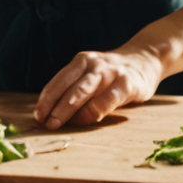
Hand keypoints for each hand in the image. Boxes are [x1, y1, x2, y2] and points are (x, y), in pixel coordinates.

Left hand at [34, 48, 164, 129]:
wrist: (146, 59)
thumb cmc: (112, 75)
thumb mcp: (90, 76)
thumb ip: (75, 91)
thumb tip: (51, 116)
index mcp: (80, 62)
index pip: (57, 81)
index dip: (45, 100)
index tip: (37, 116)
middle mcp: (93, 64)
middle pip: (68, 86)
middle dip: (54, 106)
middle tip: (45, 123)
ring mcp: (110, 72)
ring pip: (83, 90)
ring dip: (68, 108)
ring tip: (57, 122)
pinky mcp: (127, 83)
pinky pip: (108, 99)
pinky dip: (95, 110)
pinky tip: (89, 120)